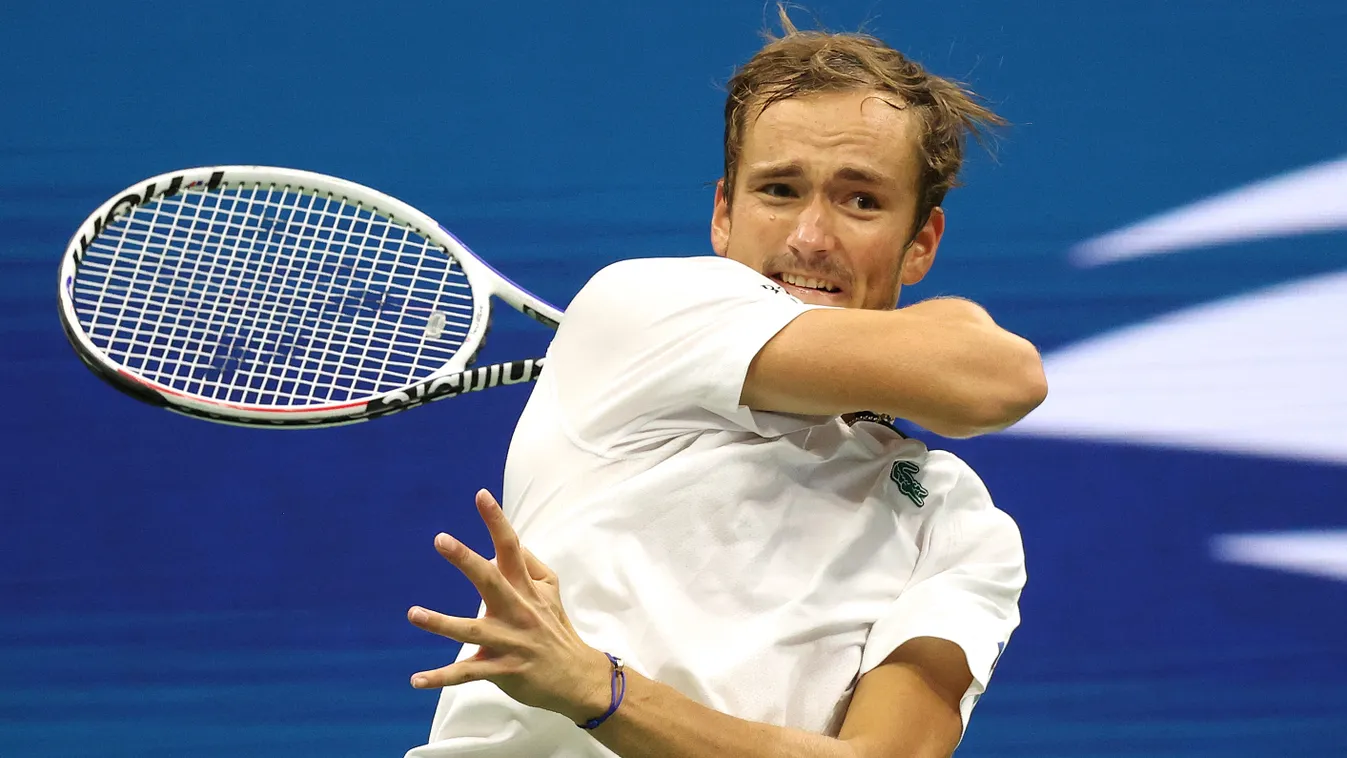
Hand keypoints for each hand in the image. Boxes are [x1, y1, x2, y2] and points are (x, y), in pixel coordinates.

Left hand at [407, 489, 611, 723]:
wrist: (577, 677)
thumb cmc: (556, 628)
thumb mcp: (550, 590)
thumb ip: (528, 565)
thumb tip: (500, 549)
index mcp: (526, 588)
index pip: (511, 548)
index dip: (496, 521)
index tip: (480, 496)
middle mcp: (517, 611)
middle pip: (490, 580)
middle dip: (465, 560)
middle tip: (441, 539)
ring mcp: (509, 642)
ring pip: (471, 630)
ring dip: (441, 623)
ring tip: (413, 613)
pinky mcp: (502, 670)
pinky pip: (467, 674)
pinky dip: (441, 677)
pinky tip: (415, 679)